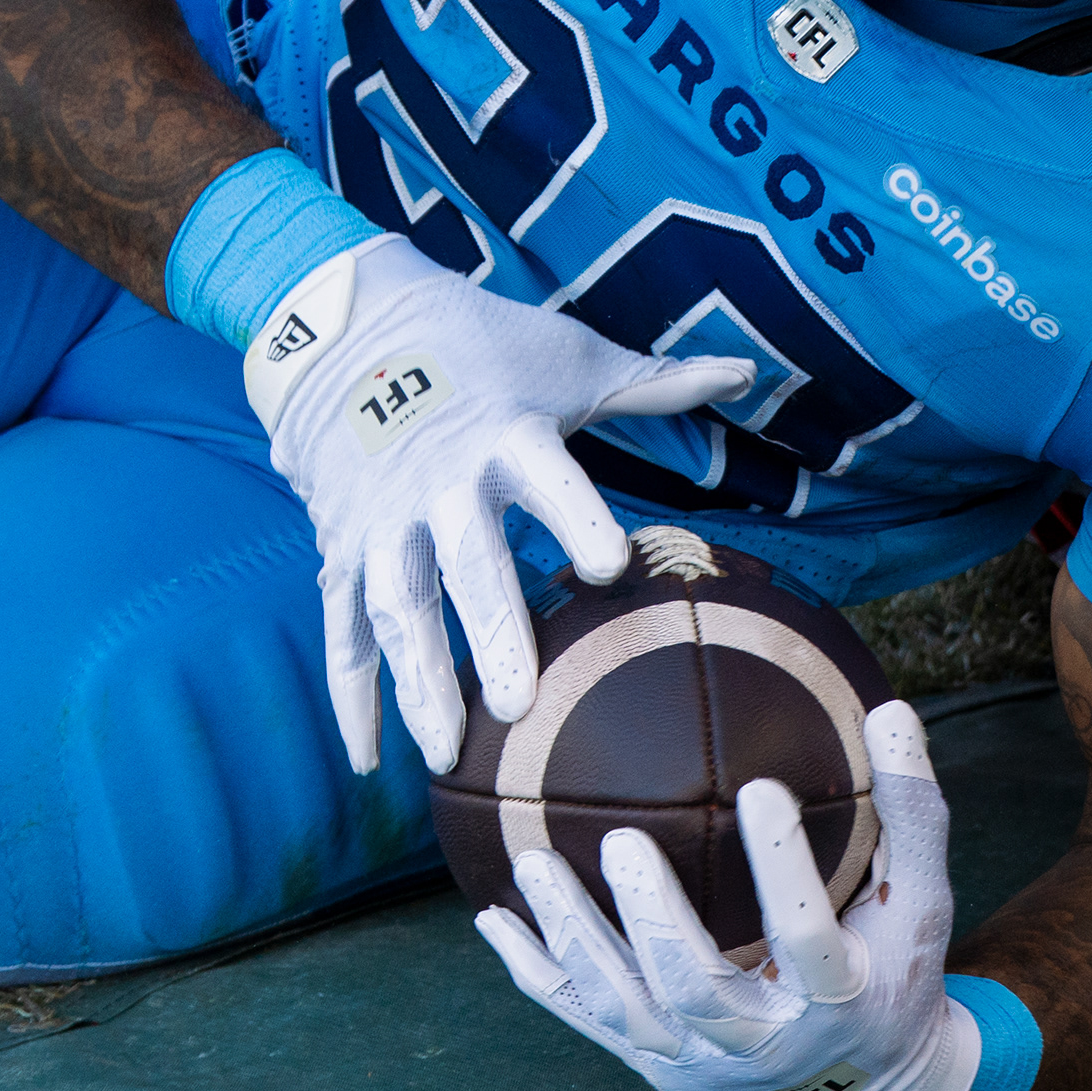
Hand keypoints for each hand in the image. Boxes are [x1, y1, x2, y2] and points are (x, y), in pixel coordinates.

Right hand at [243, 233, 752, 774]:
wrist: (352, 330)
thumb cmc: (484, 348)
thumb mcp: (568, 359)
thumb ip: (654, 382)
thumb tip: (747, 370)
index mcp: (507, 434)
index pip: (548, 480)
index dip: (577, 519)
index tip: (611, 567)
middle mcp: (440, 482)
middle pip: (466, 563)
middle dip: (490, 632)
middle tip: (518, 707)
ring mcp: (382, 521)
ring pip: (398, 609)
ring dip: (419, 682)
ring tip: (449, 754)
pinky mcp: (344, 548)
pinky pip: (344, 629)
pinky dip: (354, 695)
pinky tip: (374, 760)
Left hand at [476, 701, 980, 1090]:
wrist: (861, 1090)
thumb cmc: (894, 969)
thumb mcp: (920, 899)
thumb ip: (909, 811)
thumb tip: (892, 710)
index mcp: (838, 1000)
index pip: (811, 937)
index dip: (785, 868)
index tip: (762, 787)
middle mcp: (763, 1045)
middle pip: (696, 989)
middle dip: (654, 920)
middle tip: (621, 841)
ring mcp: (700, 1064)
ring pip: (627, 1008)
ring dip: (576, 937)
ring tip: (533, 862)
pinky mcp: (657, 1067)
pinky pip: (586, 1020)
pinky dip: (537, 974)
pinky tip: (493, 919)